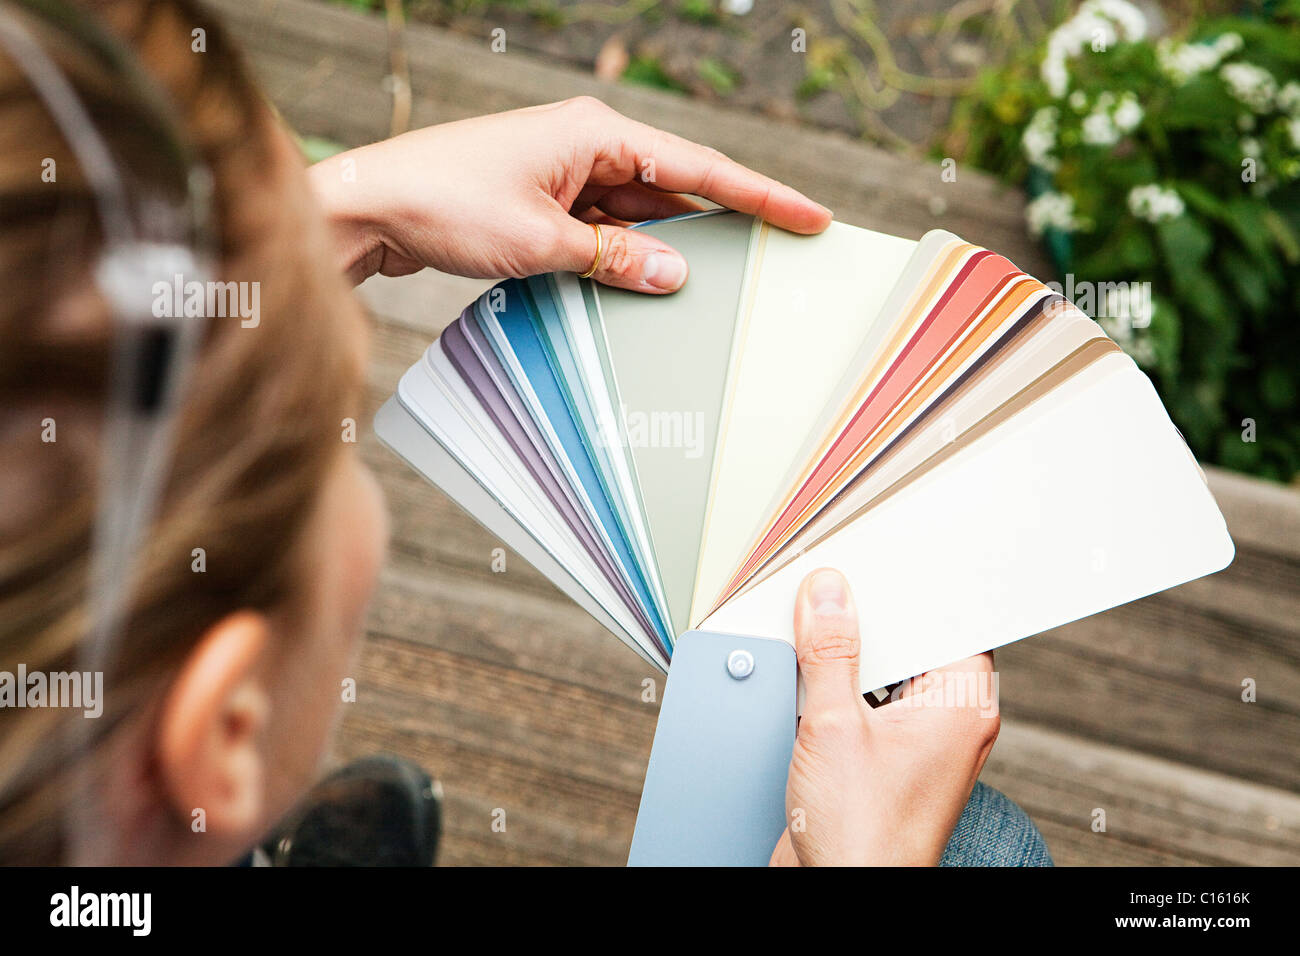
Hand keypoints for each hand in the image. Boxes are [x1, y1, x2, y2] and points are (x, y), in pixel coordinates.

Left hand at [307, 97, 831, 289]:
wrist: (371, 208)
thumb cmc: (446, 204)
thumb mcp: (541, 243)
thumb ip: (614, 260)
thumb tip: (676, 275)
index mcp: (596, 135)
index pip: (699, 168)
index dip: (761, 196)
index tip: (810, 216)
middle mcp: (586, 148)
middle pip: (675, 191)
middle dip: (721, 227)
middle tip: (777, 260)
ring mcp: (564, 177)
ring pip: (639, 217)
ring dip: (666, 251)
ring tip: (719, 290)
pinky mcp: (543, 205)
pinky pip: (603, 233)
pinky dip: (623, 261)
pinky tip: (646, 291)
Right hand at [770, 568, 1000, 865]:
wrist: (840, 898)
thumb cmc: (865, 838)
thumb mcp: (834, 727)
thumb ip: (829, 654)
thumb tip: (829, 596)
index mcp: (961, 707)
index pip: (951, 620)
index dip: (914, 588)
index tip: (878, 563)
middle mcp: (945, 724)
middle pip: (912, 643)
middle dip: (868, 620)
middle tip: (831, 591)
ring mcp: (913, 745)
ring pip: (884, 673)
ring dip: (844, 657)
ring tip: (810, 631)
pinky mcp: (879, 761)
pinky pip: (861, 704)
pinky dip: (833, 689)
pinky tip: (802, 678)